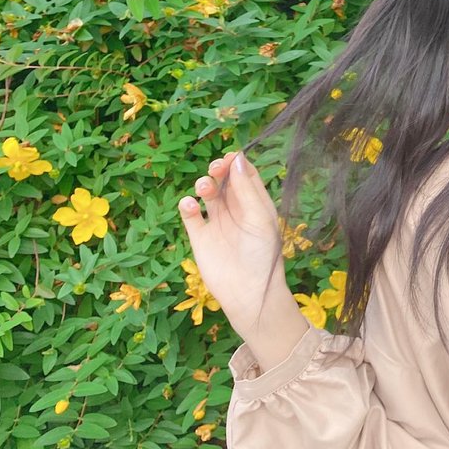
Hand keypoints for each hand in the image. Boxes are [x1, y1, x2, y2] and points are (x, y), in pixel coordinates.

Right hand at [178, 151, 293, 339]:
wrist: (247, 292)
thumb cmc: (261, 254)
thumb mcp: (259, 218)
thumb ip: (246, 189)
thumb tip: (237, 157)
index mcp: (256, 204)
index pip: (246, 175)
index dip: (238, 163)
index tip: (230, 156)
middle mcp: (236, 210)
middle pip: (225, 180)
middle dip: (219, 170)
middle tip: (215, 168)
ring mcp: (217, 223)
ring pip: (207, 194)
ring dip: (204, 184)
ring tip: (204, 189)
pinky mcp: (200, 237)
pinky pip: (190, 214)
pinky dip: (187, 205)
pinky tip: (190, 205)